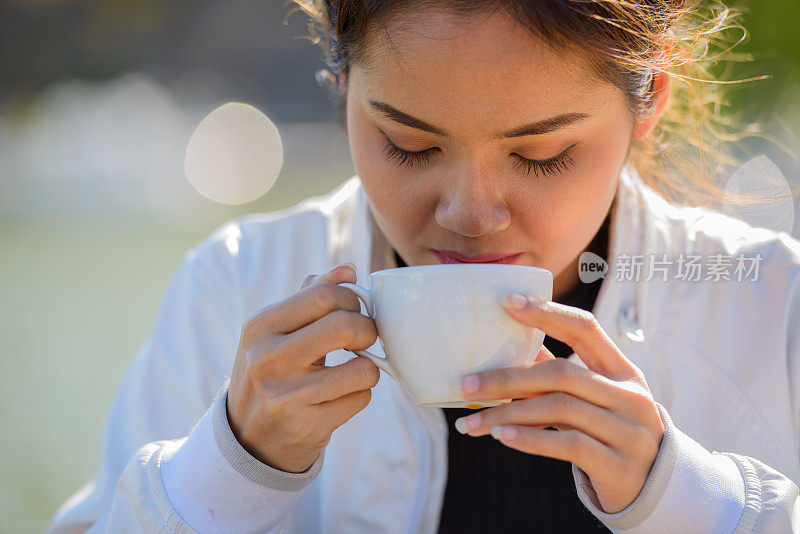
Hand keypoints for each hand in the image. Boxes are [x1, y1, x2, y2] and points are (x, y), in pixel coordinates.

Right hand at [227, 263, 379, 472]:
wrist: (248, 439)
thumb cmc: (271, 371)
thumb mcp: (276, 331)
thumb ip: (311, 296)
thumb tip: (349, 269)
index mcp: (260, 327)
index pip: (323, 295)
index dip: (351, 300)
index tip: (354, 312)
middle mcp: (267, 359)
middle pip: (345, 326)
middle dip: (368, 330)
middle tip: (364, 339)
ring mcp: (287, 396)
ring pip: (363, 369)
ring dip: (368, 368)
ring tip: (351, 372)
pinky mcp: (309, 426)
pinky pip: (361, 399)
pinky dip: (359, 395)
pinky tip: (339, 397)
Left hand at [454, 292, 664, 513]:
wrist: (658, 488)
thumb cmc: (612, 432)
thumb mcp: (596, 398)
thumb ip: (560, 375)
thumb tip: (510, 350)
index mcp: (622, 370)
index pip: (585, 328)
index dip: (546, 313)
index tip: (506, 302)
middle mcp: (630, 395)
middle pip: (562, 374)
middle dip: (507, 378)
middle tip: (465, 386)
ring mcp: (628, 430)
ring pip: (558, 409)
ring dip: (507, 414)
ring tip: (471, 423)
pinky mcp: (618, 464)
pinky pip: (567, 444)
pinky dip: (530, 439)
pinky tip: (500, 437)